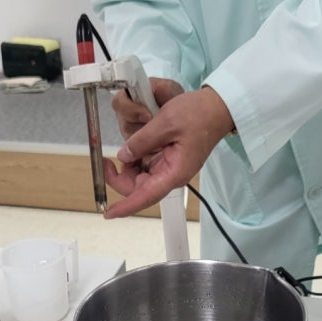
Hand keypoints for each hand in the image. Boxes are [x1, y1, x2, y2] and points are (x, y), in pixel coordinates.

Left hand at [104, 86, 234, 218]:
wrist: (216, 108)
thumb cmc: (199, 115)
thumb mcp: (165, 122)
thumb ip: (142, 140)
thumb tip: (124, 155)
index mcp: (173, 172)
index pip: (146, 196)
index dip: (126, 206)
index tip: (109, 212)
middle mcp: (170, 174)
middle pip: (138, 187)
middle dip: (120, 177)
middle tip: (105, 162)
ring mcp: (168, 167)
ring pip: (139, 176)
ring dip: (127, 165)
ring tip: (124, 146)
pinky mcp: (166, 159)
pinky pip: (145, 165)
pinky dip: (135, 156)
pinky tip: (134, 143)